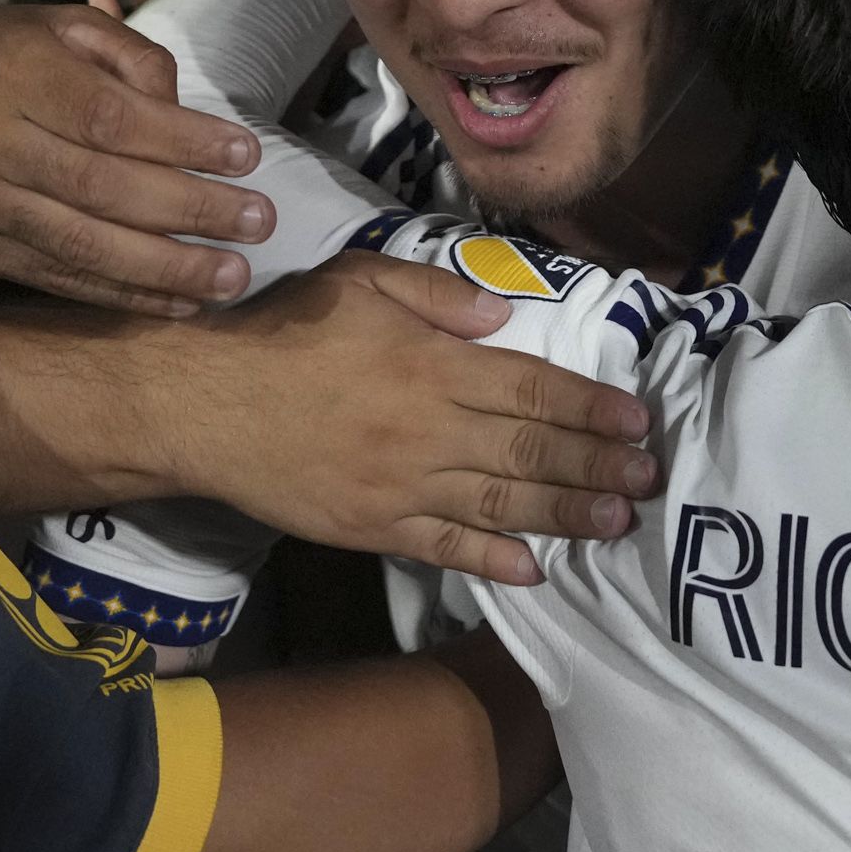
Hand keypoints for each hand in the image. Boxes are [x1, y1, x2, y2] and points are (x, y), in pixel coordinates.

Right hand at [0, 6, 276, 315]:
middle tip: (259, 222)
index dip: (182, 141)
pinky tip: (179, 303)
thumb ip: (125, 54)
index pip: (108, 117)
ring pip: (82, 246)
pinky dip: (123, 296)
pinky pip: (59, 280)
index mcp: (10, 74)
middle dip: (190, 210)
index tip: (247, 155)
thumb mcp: (50, 25)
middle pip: (101, 187)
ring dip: (166, 269)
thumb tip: (184, 109)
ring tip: (233, 277)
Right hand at [166, 251, 657, 584]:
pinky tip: (533, 570)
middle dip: (597, 467)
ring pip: (500, 504)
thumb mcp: (361, 281)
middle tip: (649, 480)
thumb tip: (505, 314)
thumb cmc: (283, 332)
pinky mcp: (372, 528)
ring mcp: (402, 487)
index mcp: (434, 366)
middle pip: (531, 452)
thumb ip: (439, 294)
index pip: (535, 390)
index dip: (592, 409)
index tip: (638, 423)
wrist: (201, 405)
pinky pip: (444, 548)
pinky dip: (492, 561)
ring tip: (616, 522)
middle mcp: (430, 430)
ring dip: (565, 515)